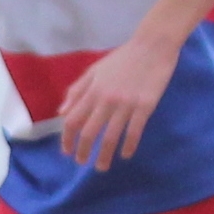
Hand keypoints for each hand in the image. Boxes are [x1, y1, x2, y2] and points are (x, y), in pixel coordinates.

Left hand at [53, 35, 178, 171]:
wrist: (152, 46)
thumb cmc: (122, 58)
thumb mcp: (94, 70)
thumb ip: (77, 91)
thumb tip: (61, 113)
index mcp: (92, 91)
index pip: (73, 120)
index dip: (67, 139)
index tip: (67, 152)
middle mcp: (106, 99)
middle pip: (89, 132)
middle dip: (83, 151)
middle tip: (82, 163)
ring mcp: (126, 104)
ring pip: (111, 136)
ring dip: (105, 155)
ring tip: (102, 167)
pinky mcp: (145, 106)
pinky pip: (134, 131)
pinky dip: (129, 146)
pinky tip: (126, 155)